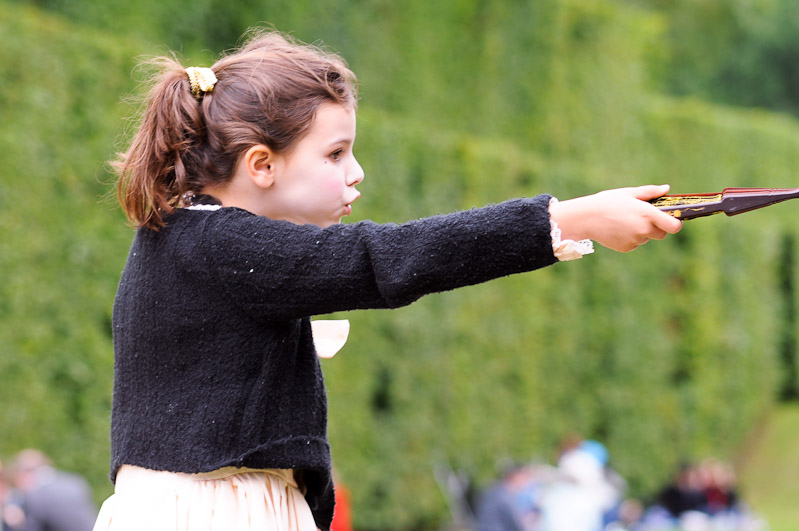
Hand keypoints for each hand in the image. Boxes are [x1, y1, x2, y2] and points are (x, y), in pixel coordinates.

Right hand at [548, 185, 682, 251]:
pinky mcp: (626, 248)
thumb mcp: (628, 193)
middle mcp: (644, 229)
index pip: (674, 226)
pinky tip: (618, 229)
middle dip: (657, 227)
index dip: (676, 224)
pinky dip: (630, 238)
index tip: (672, 219)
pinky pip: (635, 244)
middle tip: (643, 218)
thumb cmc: (607, 202)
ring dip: (642, 232)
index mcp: (647, 214)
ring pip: (646, 238)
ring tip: (624, 222)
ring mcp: (635, 240)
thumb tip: (667, 189)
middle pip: (662, 234)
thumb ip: (650, 192)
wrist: (585, 218)